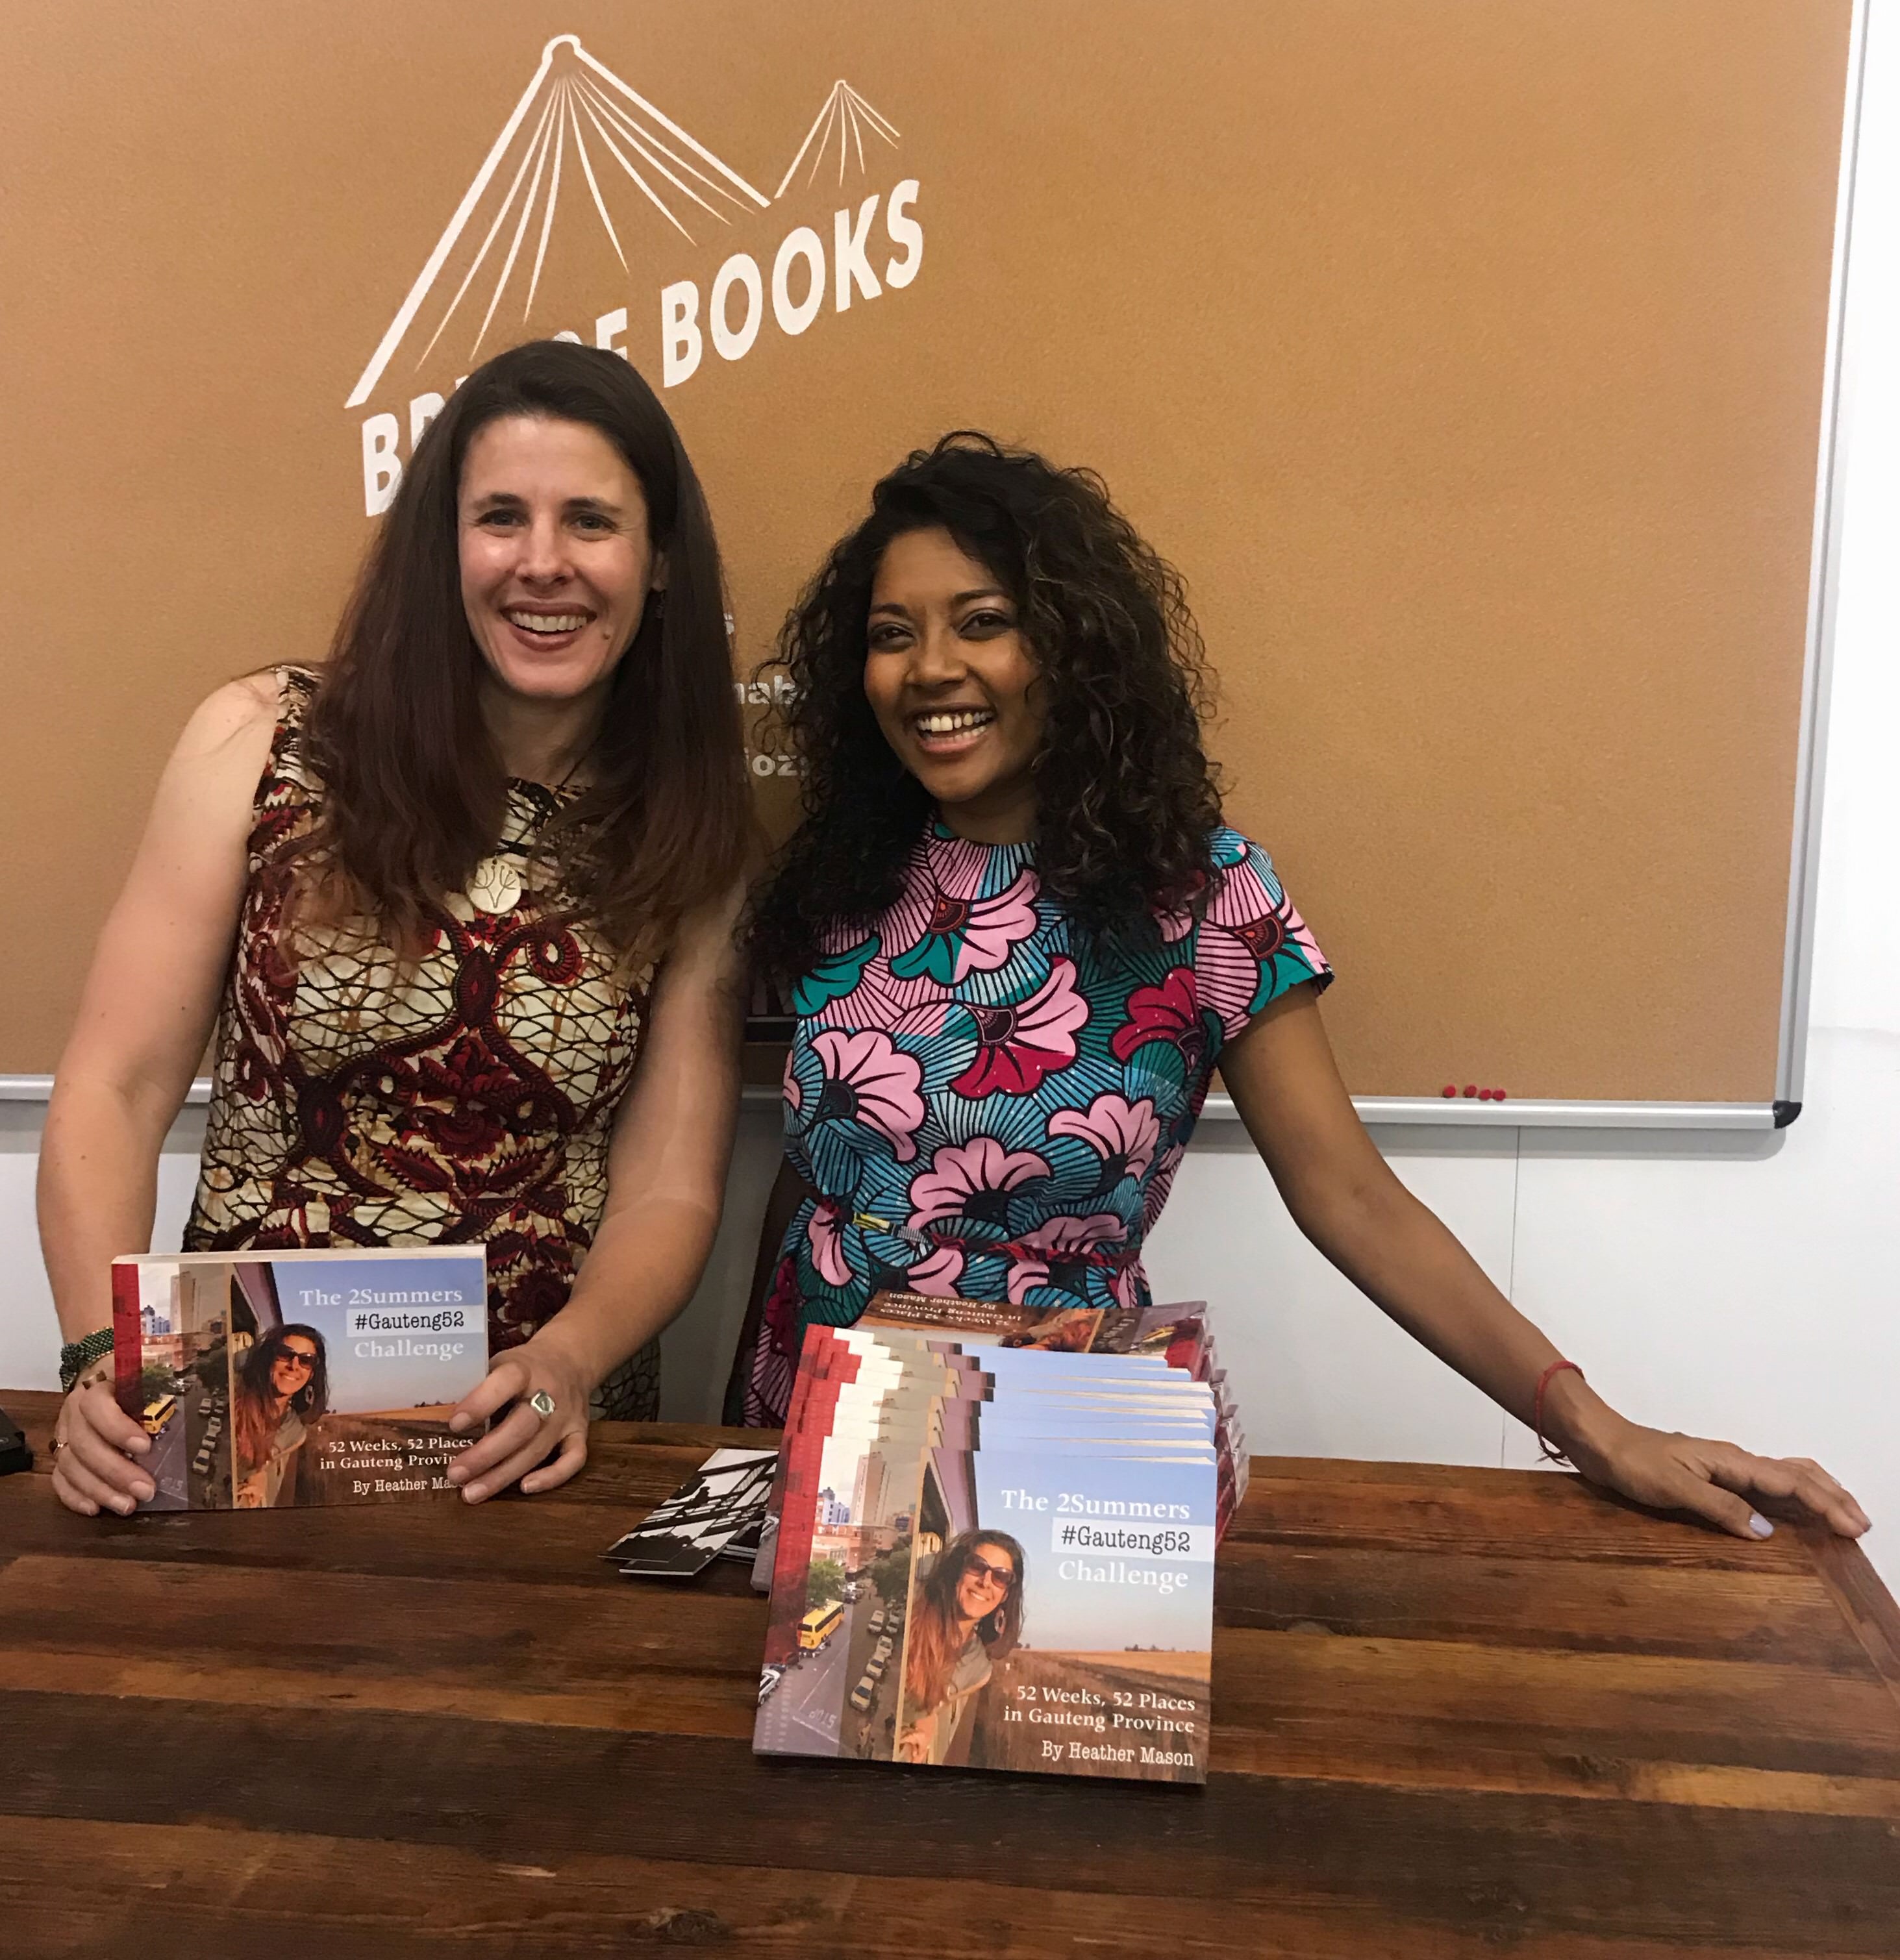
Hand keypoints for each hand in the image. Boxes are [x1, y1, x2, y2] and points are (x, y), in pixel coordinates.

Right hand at [50, 1370, 156, 1516]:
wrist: (107, 1377)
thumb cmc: (137, 1377)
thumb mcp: (150, 1372)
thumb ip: (168, 1379)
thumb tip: (201, 1389)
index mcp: (97, 1388)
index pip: (96, 1406)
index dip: (117, 1428)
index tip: (145, 1447)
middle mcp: (74, 1412)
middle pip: (84, 1443)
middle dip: (115, 1471)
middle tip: (145, 1490)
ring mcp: (64, 1434)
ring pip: (70, 1465)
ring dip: (99, 1489)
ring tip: (128, 1506)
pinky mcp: (61, 1454)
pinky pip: (59, 1479)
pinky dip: (74, 1496)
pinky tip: (95, 1509)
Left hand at [445, 1329, 596, 1503]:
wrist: (571, 1359)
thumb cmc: (523, 1366)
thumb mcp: (499, 1362)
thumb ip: (476, 1385)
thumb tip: (432, 1417)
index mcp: (525, 1368)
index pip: (506, 1382)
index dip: (481, 1403)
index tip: (453, 1424)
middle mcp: (549, 1392)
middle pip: (521, 1427)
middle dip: (486, 1454)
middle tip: (454, 1474)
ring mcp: (567, 1415)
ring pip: (538, 1449)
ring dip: (504, 1475)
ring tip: (472, 1493)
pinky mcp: (580, 1432)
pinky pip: (573, 1459)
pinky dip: (552, 1477)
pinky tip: (525, 1488)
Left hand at [1566, 1416, 1869, 1542]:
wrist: (1601, 1442)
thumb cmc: (1631, 1462)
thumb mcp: (1673, 1488)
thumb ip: (1719, 1507)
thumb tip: (1766, 1532)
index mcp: (1731, 1461)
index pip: (1790, 1482)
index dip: (1825, 1504)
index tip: (1853, 1527)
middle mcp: (1734, 1462)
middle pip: (1797, 1475)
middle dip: (1832, 1497)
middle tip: (1861, 1524)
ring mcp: (1725, 1467)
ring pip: (1783, 1476)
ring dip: (1816, 1494)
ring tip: (1840, 1514)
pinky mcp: (1712, 1476)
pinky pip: (1762, 1485)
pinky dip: (1788, 1496)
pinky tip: (1791, 1511)